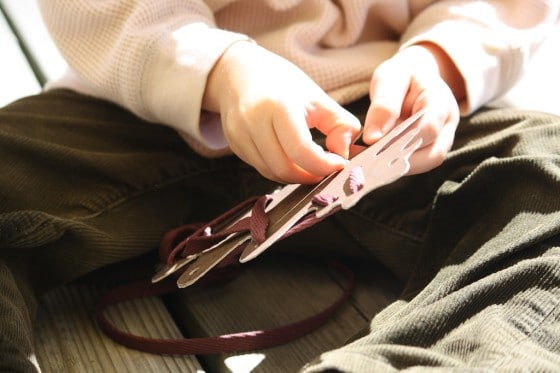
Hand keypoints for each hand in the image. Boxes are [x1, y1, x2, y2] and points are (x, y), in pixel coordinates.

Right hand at [203, 41, 360, 183]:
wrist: (240, 73)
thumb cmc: (283, 85)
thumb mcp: (318, 98)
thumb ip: (341, 126)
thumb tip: (344, 155)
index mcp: (279, 106)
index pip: (302, 151)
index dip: (324, 165)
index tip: (339, 163)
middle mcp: (254, 121)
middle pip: (285, 168)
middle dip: (311, 175)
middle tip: (326, 169)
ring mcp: (240, 135)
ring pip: (272, 173)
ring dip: (296, 176)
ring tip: (311, 165)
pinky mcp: (234, 145)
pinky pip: (261, 169)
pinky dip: (281, 170)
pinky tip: (292, 160)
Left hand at [363, 43, 464, 173]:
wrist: (414, 77)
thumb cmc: (403, 75)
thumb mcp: (391, 78)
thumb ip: (384, 105)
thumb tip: (372, 139)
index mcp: (441, 102)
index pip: (429, 128)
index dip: (401, 140)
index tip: (373, 144)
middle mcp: (446, 126)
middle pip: (432, 155)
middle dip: (399, 161)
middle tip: (366, 162)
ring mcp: (439, 141)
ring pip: (423, 165)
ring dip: (394, 167)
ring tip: (366, 164)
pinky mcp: (426, 151)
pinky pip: (413, 165)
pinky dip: (392, 167)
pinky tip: (370, 164)